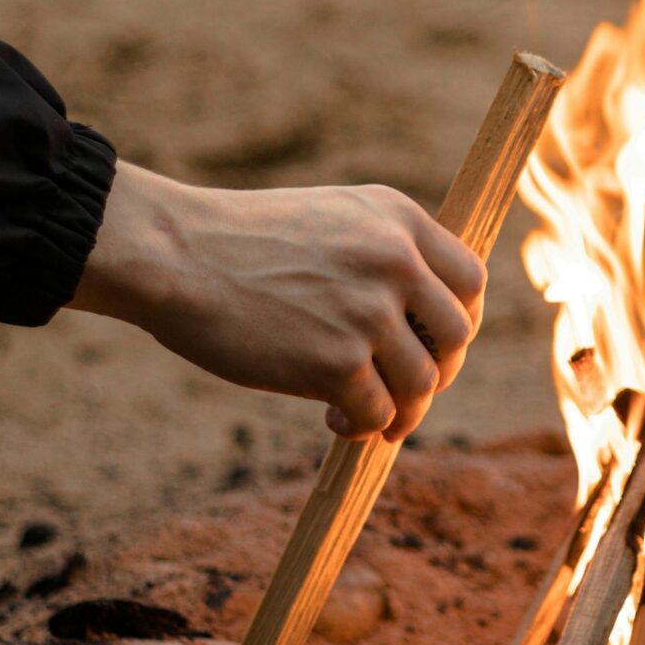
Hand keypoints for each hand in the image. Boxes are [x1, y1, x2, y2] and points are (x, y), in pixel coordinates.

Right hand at [69, 163, 486, 441]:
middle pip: (457, 335)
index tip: (435, 344)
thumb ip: (381, 252)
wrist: (174, 255)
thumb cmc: (240, 242)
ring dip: (403, 411)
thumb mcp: (330, 218)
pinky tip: (335, 421)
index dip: (460, 320)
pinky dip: (362, 427)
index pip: (470, 278)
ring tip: (370, 416)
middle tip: (407, 389)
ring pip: (423, 383)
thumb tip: (419, 319)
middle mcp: (395, 260)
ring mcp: (369, 312)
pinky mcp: (337, 362)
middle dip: (439, 370)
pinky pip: (378, 413)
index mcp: (397, 218)